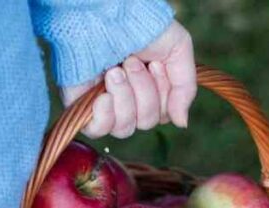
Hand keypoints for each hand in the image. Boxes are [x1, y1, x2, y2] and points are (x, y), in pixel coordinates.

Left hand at [60, 21, 196, 138]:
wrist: (104, 15)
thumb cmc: (140, 25)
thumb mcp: (177, 50)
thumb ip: (185, 88)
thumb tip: (182, 123)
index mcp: (149, 88)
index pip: (162, 114)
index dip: (162, 93)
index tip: (155, 64)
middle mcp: (127, 100)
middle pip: (145, 122)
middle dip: (143, 91)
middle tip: (131, 62)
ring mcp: (105, 105)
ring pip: (124, 128)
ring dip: (124, 97)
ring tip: (114, 71)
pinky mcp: (82, 107)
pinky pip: (98, 131)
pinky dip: (104, 115)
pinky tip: (103, 95)